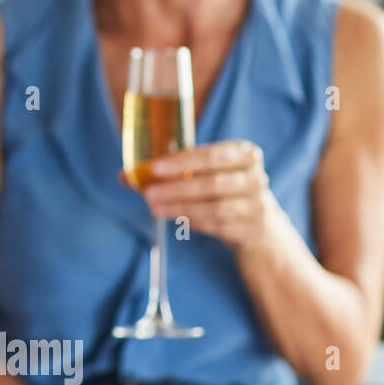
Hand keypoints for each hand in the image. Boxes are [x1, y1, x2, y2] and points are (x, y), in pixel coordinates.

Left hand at [129, 140, 278, 251]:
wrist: (259, 222)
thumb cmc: (221, 188)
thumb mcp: (202, 173)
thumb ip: (167, 171)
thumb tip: (126, 175)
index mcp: (244, 154)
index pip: (212, 155)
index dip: (182, 162)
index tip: (153, 168)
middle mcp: (255, 178)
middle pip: (213, 183)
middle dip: (176, 188)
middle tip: (148, 193)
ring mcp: (257, 205)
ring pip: (215, 207)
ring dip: (181, 208)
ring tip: (155, 208)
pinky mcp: (252, 229)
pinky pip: (219, 226)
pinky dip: (194, 222)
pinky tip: (176, 219)